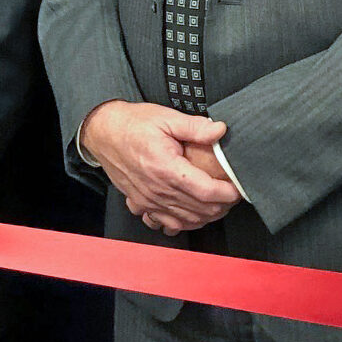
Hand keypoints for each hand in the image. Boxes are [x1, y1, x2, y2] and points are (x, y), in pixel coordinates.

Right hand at [80, 100, 239, 236]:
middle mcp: (157, 190)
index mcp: (166, 168)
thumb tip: (220, 130)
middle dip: (221, 206)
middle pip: (198, 210)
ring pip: (185, 220)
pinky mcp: (140, 204)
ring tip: (218, 206)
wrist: (103, 133)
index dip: (226, 194)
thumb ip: (195, 127)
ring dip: (205, 217)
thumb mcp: (166, 118)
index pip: (205, 191)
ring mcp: (147, 201)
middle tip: (232, 196)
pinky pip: (165, 223)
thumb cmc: (133, 124)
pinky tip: (191, 215)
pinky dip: (182, 223)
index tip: (238, 189)